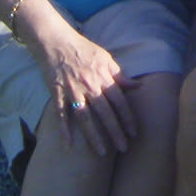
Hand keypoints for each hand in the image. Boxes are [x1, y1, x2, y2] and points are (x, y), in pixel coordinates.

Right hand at [31, 25, 138, 155]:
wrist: (57, 42)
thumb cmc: (84, 50)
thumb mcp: (106, 58)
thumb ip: (121, 75)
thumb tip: (139, 86)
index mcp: (103, 76)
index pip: (119, 101)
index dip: (128, 117)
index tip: (134, 133)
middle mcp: (90, 85)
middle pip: (105, 113)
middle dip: (115, 132)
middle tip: (124, 149)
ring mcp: (73, 91)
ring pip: (85, 118)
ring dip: (94, 136)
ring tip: (102, 154)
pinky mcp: (57, 94)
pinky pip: (61, 114)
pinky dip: (64, 130)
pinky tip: (68, 146)